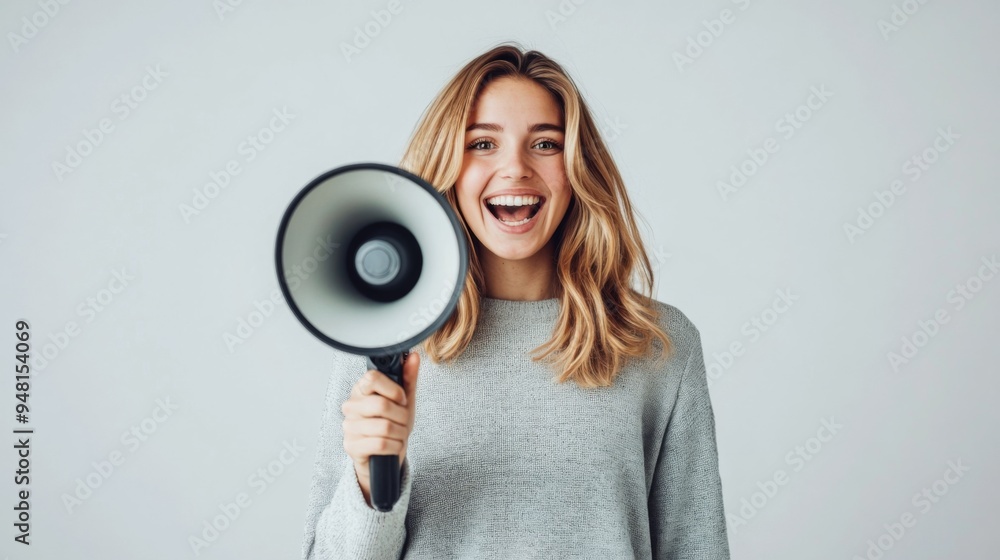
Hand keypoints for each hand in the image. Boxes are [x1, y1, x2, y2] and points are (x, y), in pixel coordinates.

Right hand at [341, 352, 419, 506]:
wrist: (385, 454)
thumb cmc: (393, 423)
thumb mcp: (404, 400)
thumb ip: (408, 378)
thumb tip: (413, 356)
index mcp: (361, 390)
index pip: (372, 378)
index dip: (393, 390)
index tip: (401, 399)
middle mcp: (351, 406)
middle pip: (381, 405)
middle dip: (402, 416)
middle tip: (403, 420)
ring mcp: (349, 426)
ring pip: (384, 427)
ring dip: (400, 433)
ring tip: (399, 434)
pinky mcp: (351, 446)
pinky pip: (380, 444)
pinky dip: (394, 446)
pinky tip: (393, 446)